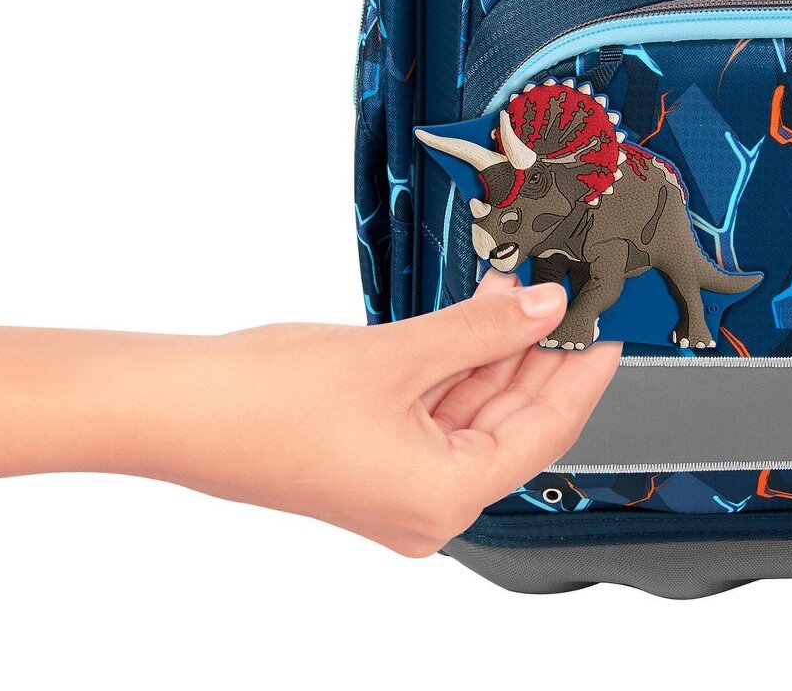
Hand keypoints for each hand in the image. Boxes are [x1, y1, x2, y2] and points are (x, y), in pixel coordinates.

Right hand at [0, 275, 621, 555]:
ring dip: (495, 349)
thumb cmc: (273, 400)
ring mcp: (396, 485)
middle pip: (511, 422)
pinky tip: (474, 314)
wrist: (183, 407)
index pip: (545, 433)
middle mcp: (425, 504)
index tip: (609, 332)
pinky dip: (457, 362)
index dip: (582, 375)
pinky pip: (436, 409)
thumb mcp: (402, 354)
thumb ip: (484, 329)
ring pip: (474, 411)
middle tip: (564, 293)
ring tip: (518, 288)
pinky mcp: (371, 459)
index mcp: (443, 498)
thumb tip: (545, 307)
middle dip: (536, 352)